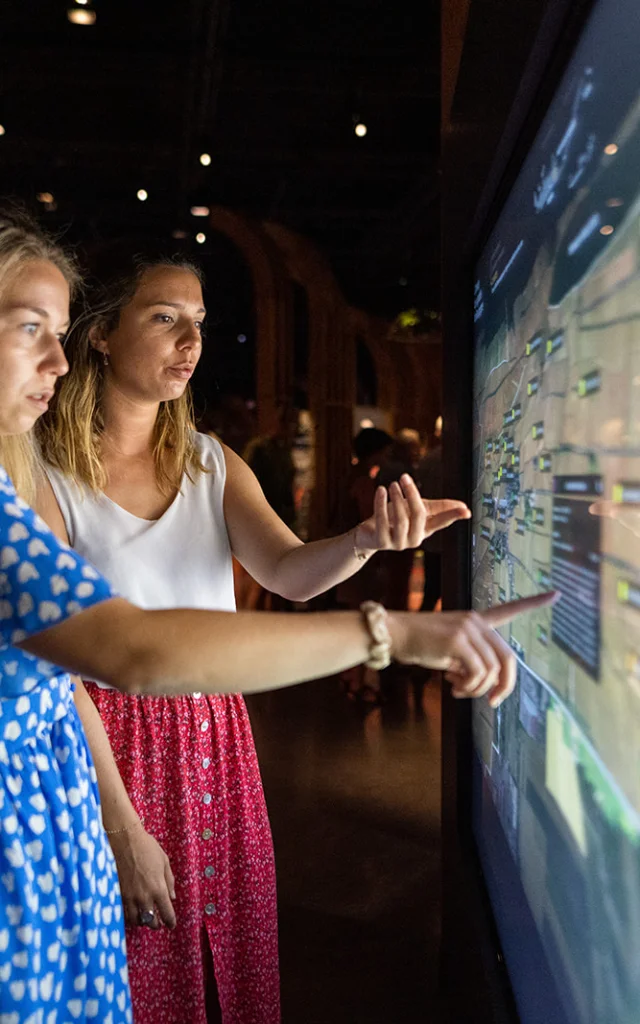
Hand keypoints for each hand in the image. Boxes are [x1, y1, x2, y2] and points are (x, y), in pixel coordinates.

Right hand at [108, 823, 176, 929]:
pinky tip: (133, 911)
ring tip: (145, 917)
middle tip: (158, 923)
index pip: (167, 914)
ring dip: (142, 921)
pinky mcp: (118, 894)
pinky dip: (130, 915)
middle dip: (156, 924)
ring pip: (136, 921)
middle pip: (151, 922)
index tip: (171, 925)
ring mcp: (129, 897)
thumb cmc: (147, 847)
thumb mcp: (164, 861)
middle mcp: (144, 897)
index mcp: (158, 889)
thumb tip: (172, 897)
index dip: (170, 922)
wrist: (124, 840)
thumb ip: (169, 881)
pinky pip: (124, 912)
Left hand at [356, 474, 469, 552]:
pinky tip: (381, 490)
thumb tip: (460, 505)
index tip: (466, 511)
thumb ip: (436, 506)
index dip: (453, 515)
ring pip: (401, 519)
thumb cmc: (394, 518)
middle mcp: (414, 538)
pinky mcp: (382, 542)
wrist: (369, 534)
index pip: (442, 522)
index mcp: (425, 529)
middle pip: (419, 515)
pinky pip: (382, 521)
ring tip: (392, 484)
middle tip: (404, 477)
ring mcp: (398, 543)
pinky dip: (380, 504)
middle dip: (412, 494)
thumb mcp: (415, 509)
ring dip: (396, 498)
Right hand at [389, 591, 559, 707]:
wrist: (394, 634)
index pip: (509, 609)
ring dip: (478, 689)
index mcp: (476, 619)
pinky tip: (452, 684)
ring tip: (458, 689)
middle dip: (505, 686)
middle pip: (508, 658)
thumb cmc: (419, 643)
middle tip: (493, 702)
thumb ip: (469, 660)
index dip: (534, 602)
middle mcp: (476, 621)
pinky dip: (468, 687)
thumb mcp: (449, 650)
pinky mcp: (457, 641)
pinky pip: (477, 674)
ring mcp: (467, 629)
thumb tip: (483, 684)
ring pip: (492, 671)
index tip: (556, 594)